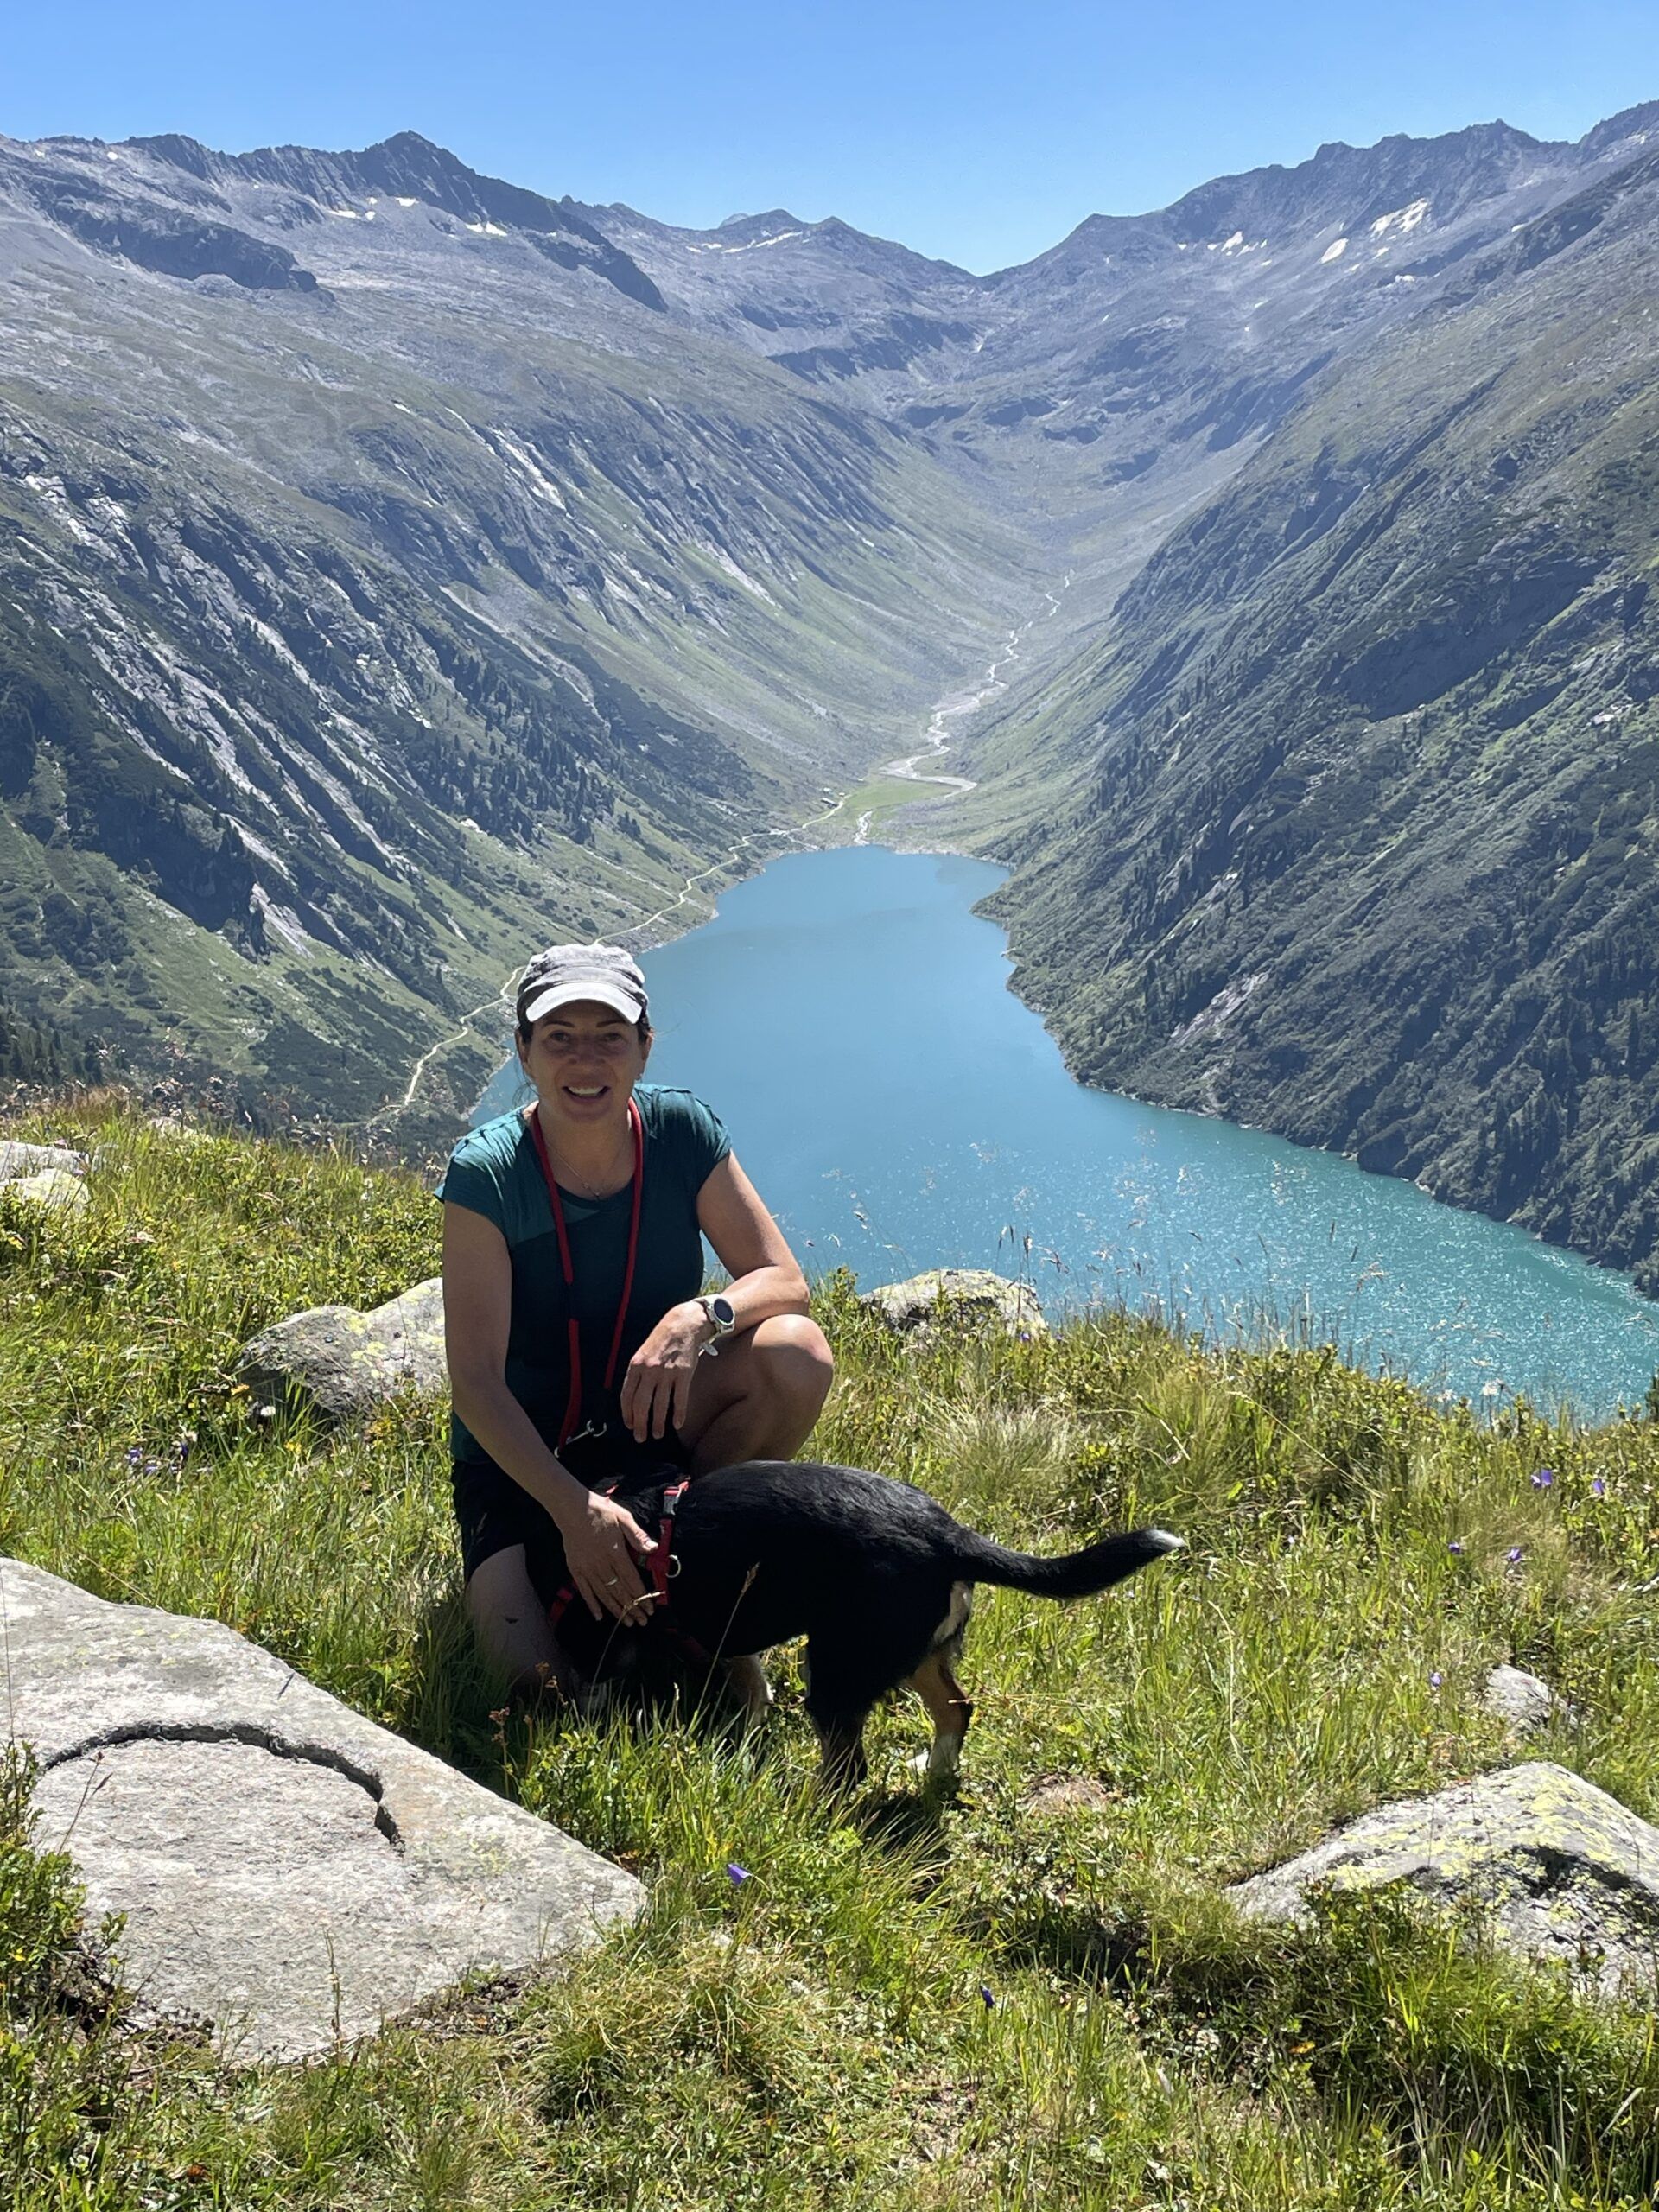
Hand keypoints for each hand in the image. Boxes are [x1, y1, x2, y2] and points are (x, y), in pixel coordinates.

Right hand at [555, 1486, 656, 1622]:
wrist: (571, 1507)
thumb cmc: (599, 1510)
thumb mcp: (623, 1517)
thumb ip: (637, 1536)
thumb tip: (653, 1549)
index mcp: (615, 1551)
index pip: (631, 1580)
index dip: (642, 1597)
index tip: (650, 1608)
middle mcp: (601, 1564)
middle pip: (619, 1591)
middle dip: (632, 1608)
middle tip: (642, 1621)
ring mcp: (587, 1568)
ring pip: (603, 1595)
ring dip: (616, 1610)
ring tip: (626, 1622)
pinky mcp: (575, 1569)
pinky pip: (585, 1591)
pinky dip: (592, 1604)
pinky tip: (599, 1616)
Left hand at [619, 1301, 710, 1442]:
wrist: (683, 1325)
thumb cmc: (661, 1340)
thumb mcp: (642, 1353)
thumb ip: (637, 1374)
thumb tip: (632, 1399)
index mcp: (636, 1365)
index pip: (627, 1396)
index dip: (627, 1414)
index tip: (629, 1425)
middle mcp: (649, 1370)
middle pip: (641, 1404)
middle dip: (640, 1424)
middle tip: (641, 1437)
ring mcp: (667, 1373)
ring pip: (660, 1405)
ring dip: (658, 1423)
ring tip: (657, 1434)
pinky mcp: (684, 1374)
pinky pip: (680, 1399)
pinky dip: (678, 1414)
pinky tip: (677, 1424)